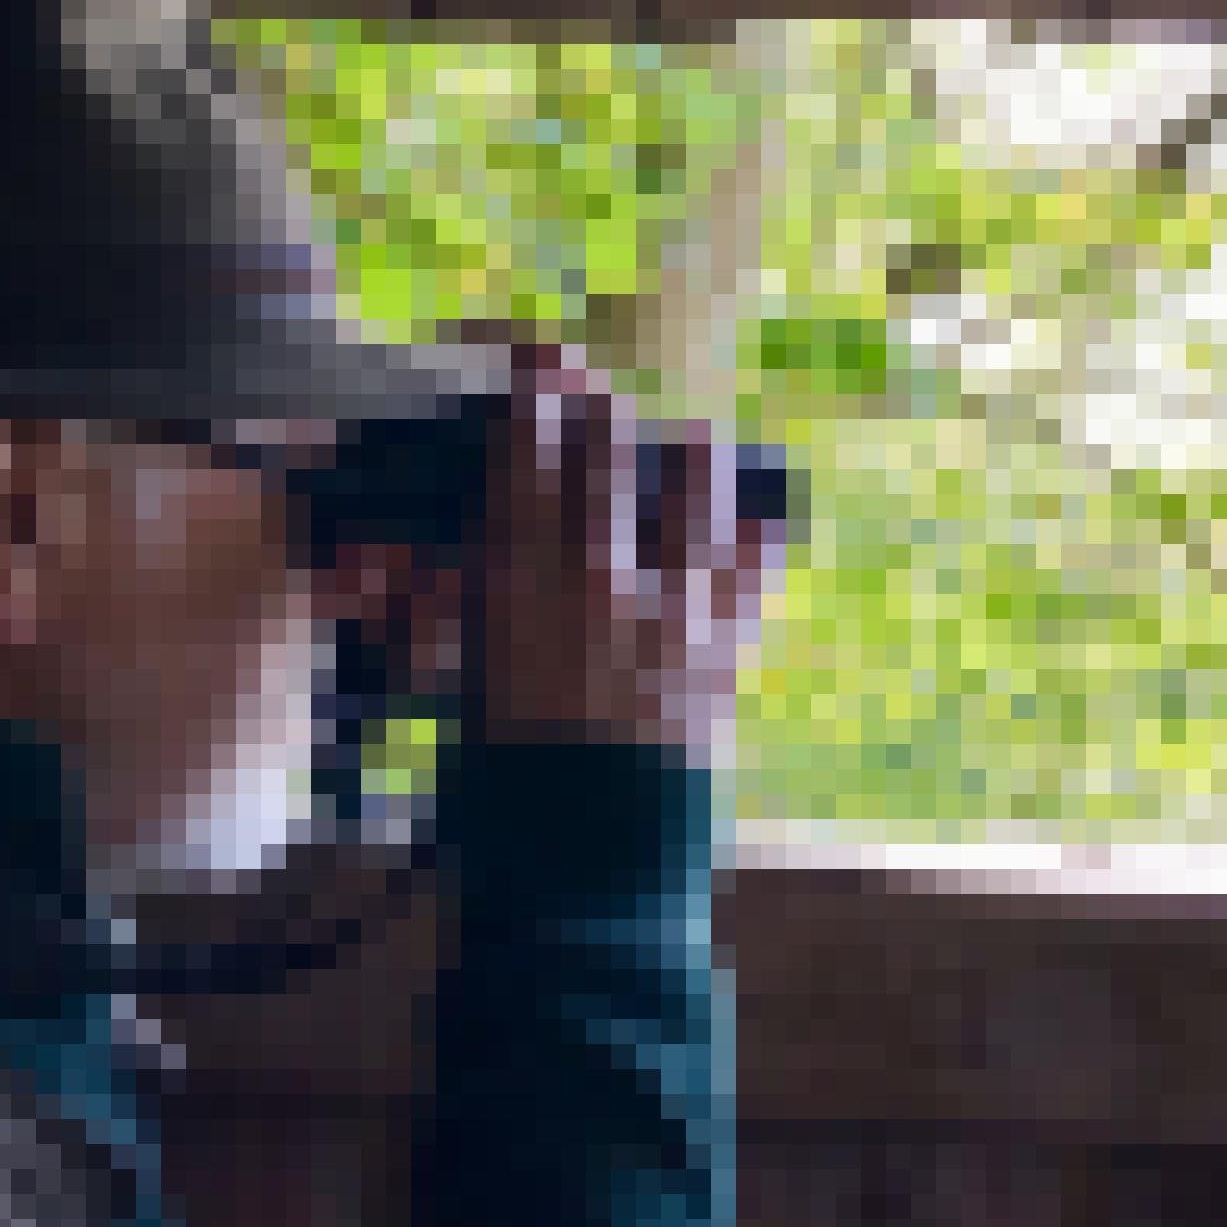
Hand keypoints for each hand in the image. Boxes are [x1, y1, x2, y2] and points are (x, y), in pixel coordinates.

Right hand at [453, 329, 785, 765]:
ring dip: (687, 451)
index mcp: (517, 580)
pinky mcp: (731, 641)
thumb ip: (479, 596)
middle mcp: (598, 575)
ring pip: (695, 480)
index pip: (528, 449)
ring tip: (684, 445)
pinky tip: (748, 518)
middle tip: (602, 401)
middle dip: (604, 410)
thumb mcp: (469, 674)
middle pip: (608, 447)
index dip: (538, 390)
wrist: (590, 862)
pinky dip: (754, 528)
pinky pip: (757, 555)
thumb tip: (489, 533)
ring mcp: (675, 603)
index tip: (544, 364)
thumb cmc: (507, 777)